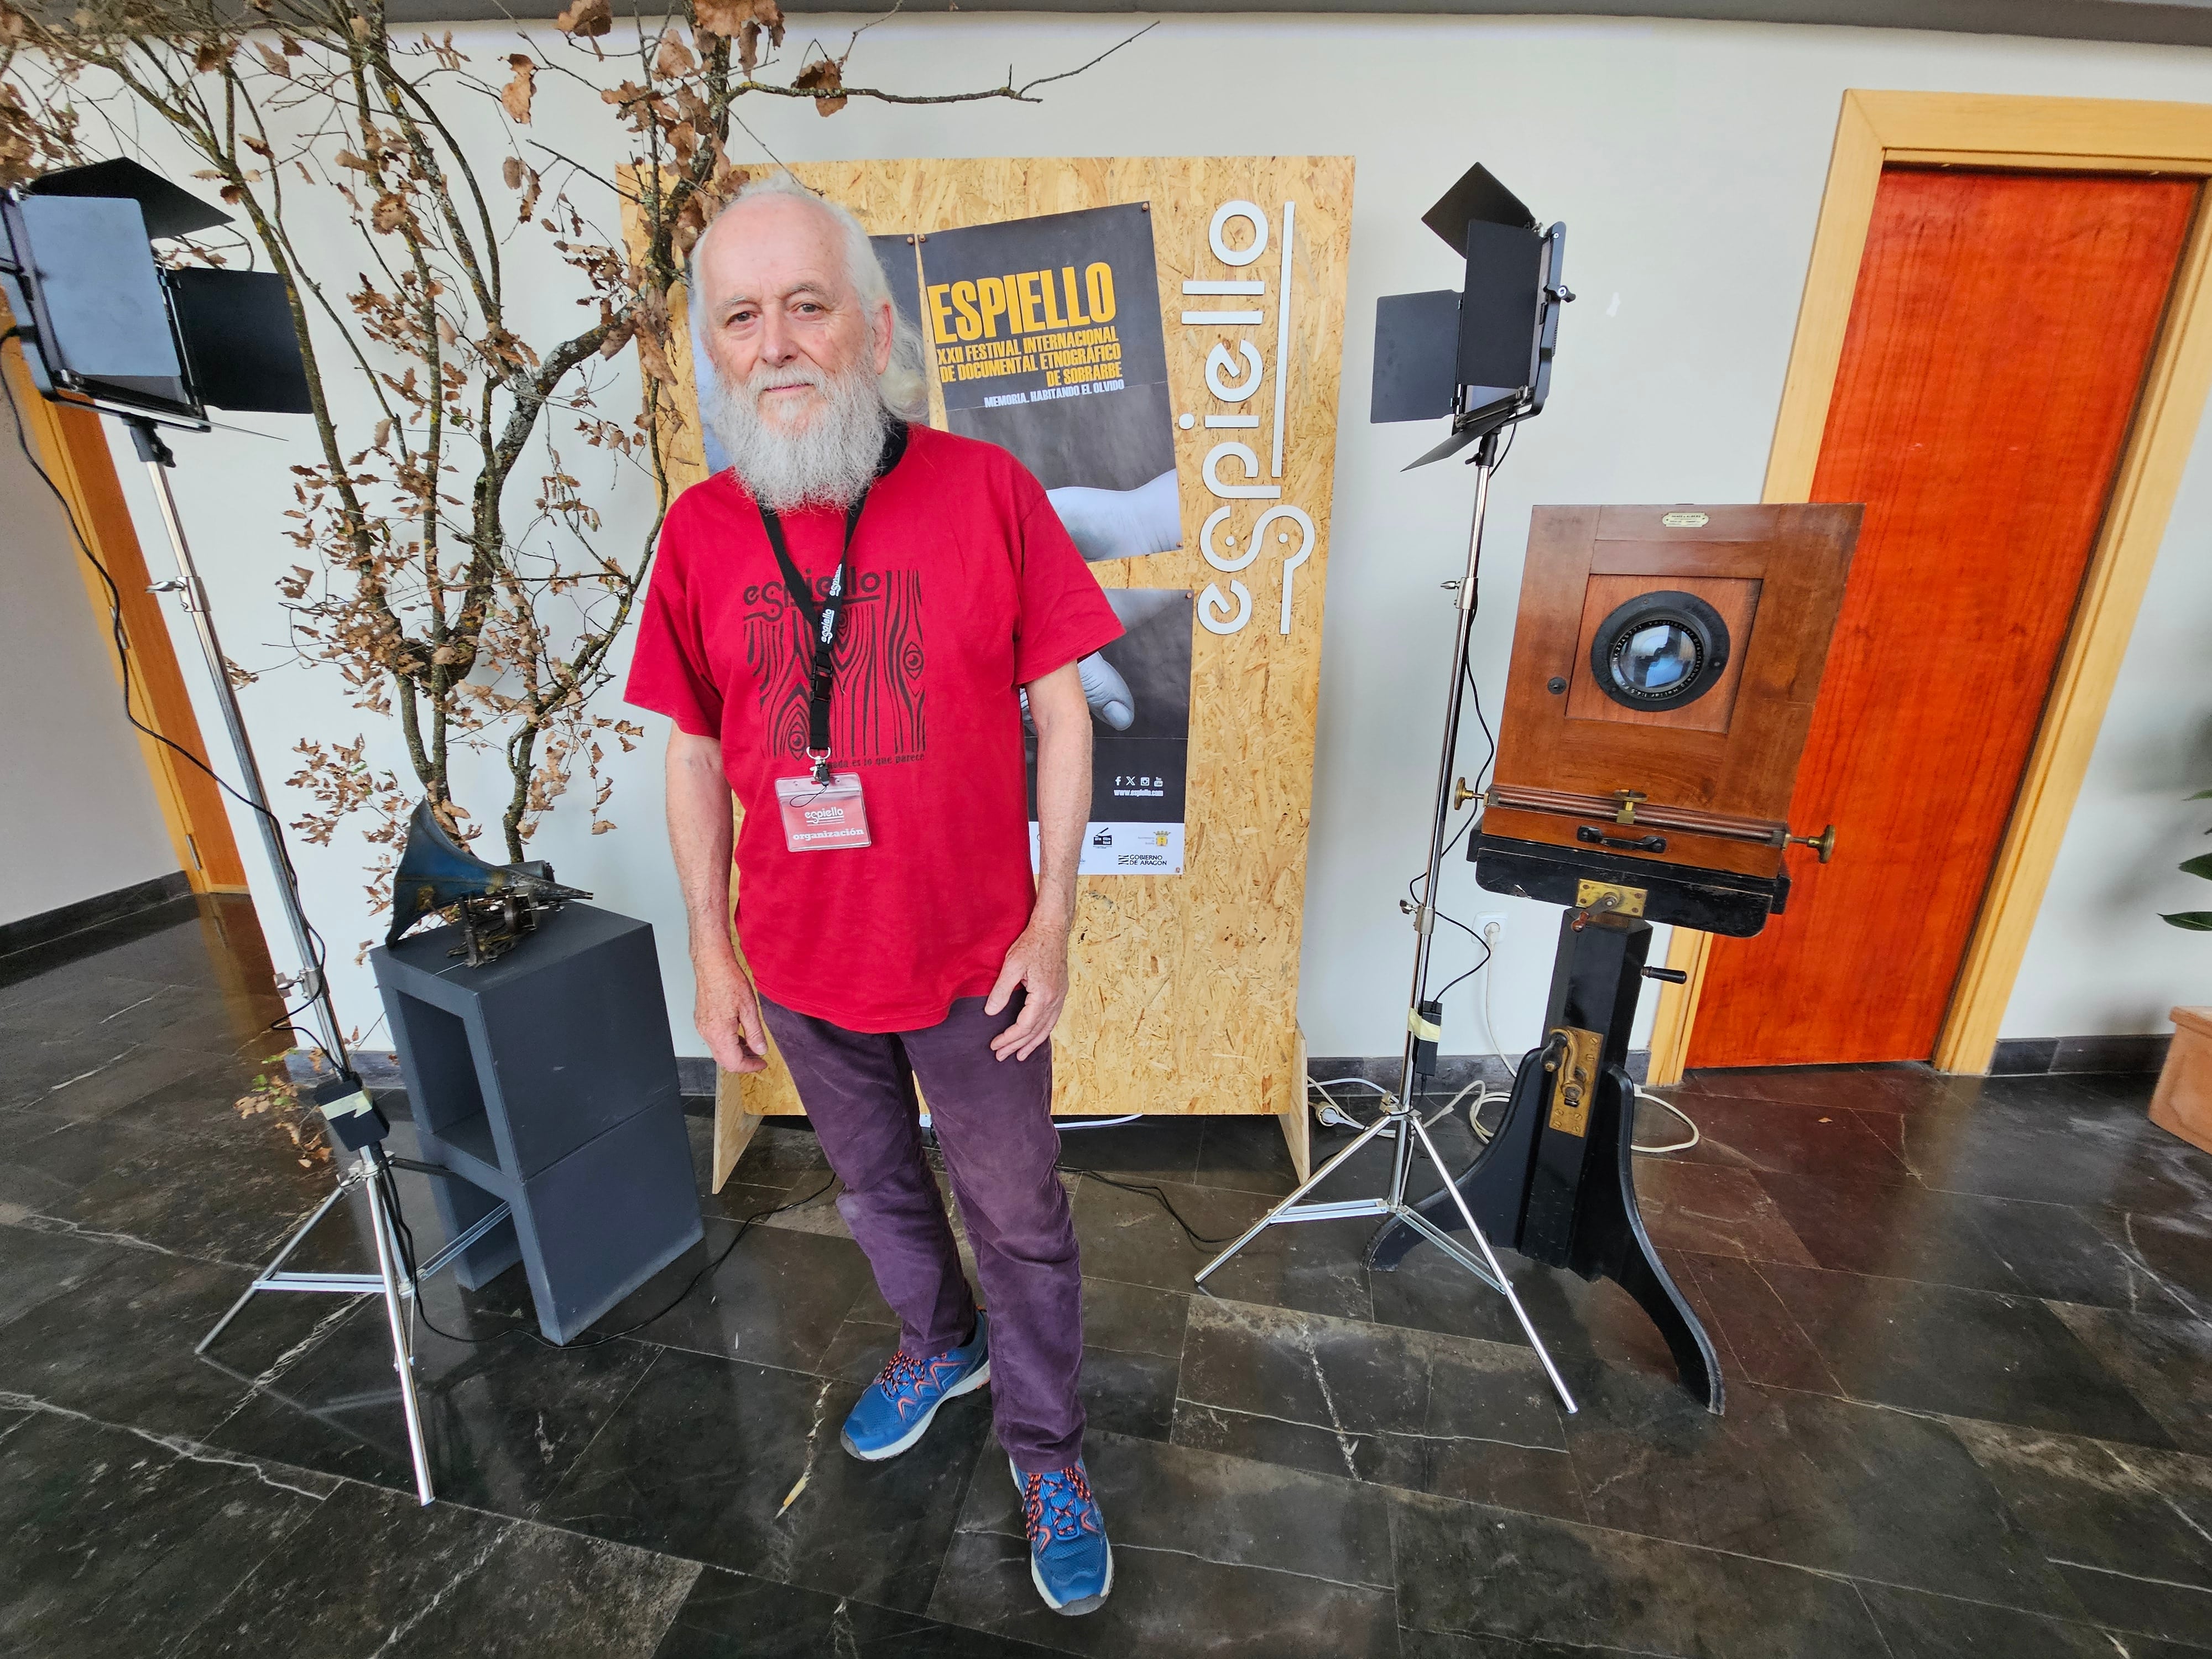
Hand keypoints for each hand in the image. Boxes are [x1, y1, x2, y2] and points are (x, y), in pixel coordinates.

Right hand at [696, 956, 770, 1073]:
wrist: (712, 964)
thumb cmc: (728, 980)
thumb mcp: (749, 1009)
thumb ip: (755, 1033)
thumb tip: (760, 1049)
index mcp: (719, 1033)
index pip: (734, 1062)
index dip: (750, 1066)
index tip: (762, 1063)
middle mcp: (707, 1033)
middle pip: (724, 1060)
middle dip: (742, 1062)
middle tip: (758, 1058)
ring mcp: (702, 1026)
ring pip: (718, 1050)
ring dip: (735, 1052)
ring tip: (752, 1046)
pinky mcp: (701, 1020)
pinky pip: (714, 1039)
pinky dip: (727, 1042)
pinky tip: (739, 1035)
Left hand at [984, 908, 1070, 1061]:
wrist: (1052, 928)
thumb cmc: (1032, 943)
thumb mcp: (1012, 965)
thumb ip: (1001, 990)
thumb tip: (991, 1013)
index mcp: (1043, 996)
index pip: (1024, 1026)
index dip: (1009, 1039)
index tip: (995, 1045)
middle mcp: (1055, 999)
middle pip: (1036, 1031)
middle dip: (1018, 1046)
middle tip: (1001, 1057)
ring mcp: (1060, 996)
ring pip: (1047, 1028)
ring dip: (1033, 1043)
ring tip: (1021, 1056)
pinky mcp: (1060, 991)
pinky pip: (1053, 1019)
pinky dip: (1043, 1031)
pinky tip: (1037, 1035)